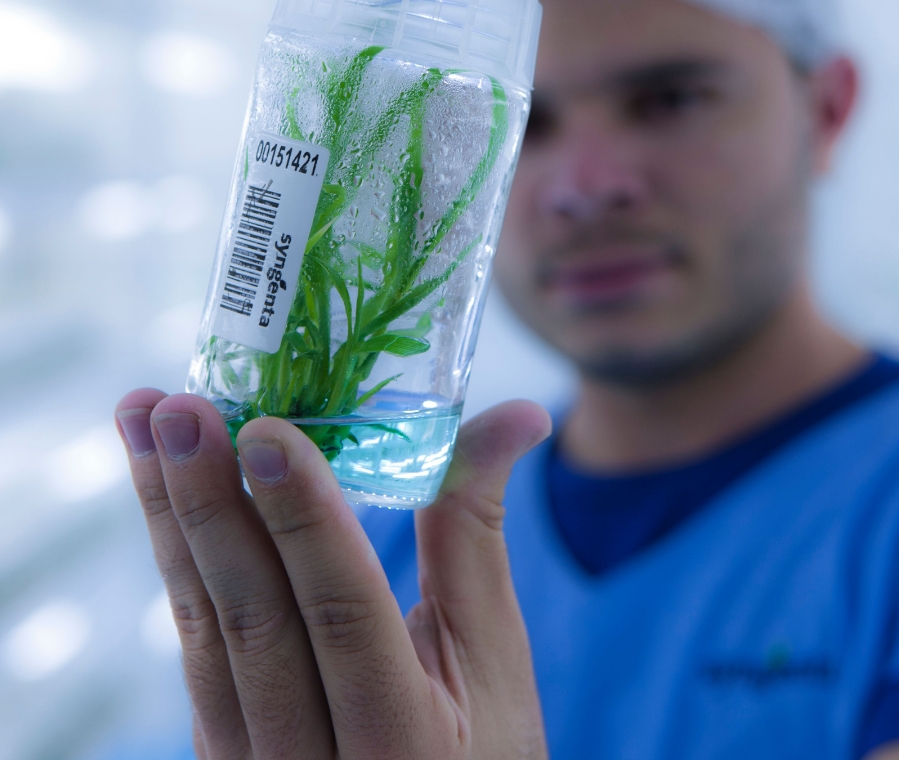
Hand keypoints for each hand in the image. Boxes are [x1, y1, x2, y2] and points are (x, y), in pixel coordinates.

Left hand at [115, 388, 550, 759]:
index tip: (266, 430)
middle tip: (178, 408)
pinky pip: (195, 644)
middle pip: (252, 619)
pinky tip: (165, 491)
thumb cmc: (481, 744)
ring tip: (144, 422)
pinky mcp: (220, 748)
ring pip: (203, 627)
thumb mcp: (492, 653)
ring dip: (170, 517)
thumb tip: (519, 414)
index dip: (304, 520)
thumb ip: (477, 531)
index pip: (343, 616)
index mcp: (404, 741)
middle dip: (209, 502)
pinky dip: (180, 558)